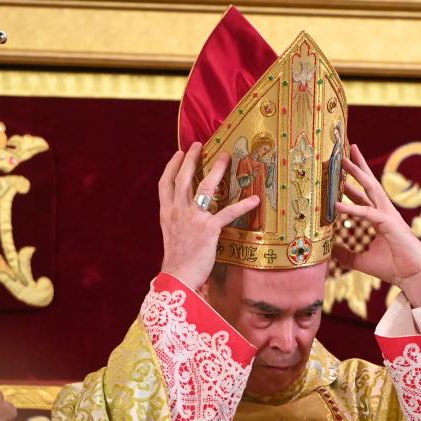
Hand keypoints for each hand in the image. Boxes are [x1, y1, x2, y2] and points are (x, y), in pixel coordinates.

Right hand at [158, 143, 259, 289]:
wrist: (178, 276)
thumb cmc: (177, 260)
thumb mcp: (171, 235)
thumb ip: (177, 221)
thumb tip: (186, 213)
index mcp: (167, 213)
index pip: (165, 184)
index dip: (172, 166)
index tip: (179, 154)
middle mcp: (178, 211)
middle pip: (183, 178)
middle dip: (191, 159)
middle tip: (199, 145)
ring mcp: (193, 218)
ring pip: (204, 187)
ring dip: (216, 170)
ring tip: (225, 157)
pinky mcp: (209, 229)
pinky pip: (228, 213)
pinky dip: (243, 205)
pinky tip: (254, 199)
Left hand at [334, 144, 420, 307]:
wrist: (414, 278)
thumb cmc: (394, 268)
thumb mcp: (362, 261)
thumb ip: (346, 254)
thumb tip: (329, 250)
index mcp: (381, 218)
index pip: (364, 196)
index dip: (352, 184)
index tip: (340, 172)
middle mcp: (385, 213)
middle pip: (370, 184)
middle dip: (357, 167)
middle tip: (345, 152)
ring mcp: (389, 216)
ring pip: (371, 189)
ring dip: (356, 174)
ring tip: (342, 161)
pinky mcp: (390, 225)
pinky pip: (367, 213)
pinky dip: (352, 208)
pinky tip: (336, 204)